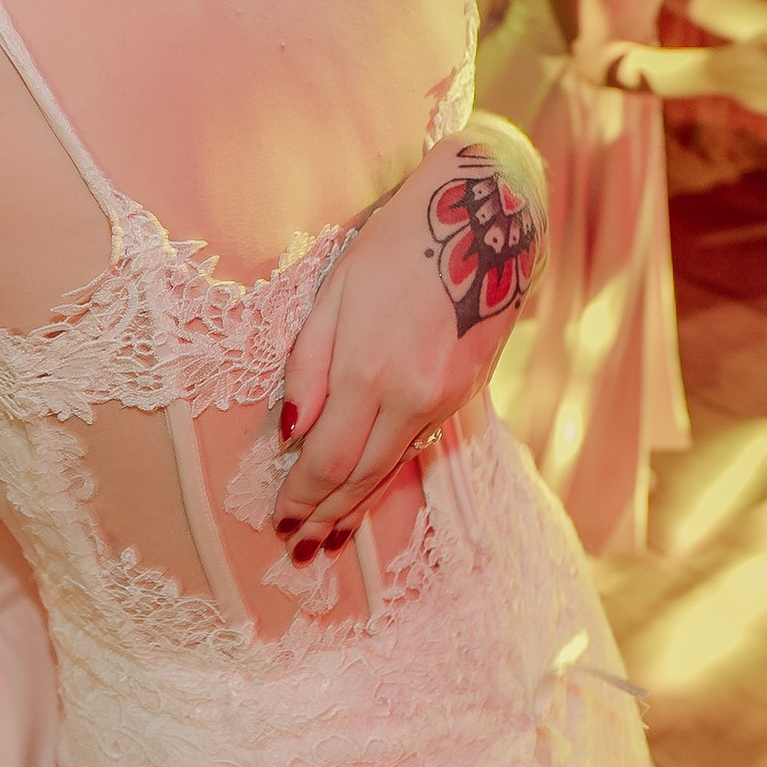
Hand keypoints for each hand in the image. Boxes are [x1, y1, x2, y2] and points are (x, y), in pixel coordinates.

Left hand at [274, 119, 546, 546]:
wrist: (486, 219)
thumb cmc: (396, 245)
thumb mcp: (334, 291)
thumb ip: (308, 365)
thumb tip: (290, 433)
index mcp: (369, 370)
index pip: (328, 459)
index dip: (302, 496)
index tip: (280, 518)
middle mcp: (411, 396)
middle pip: (362, 475)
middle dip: (326, 514)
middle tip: (298, 547)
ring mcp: (445, 398)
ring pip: (394, 467)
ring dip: (360, 505)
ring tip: (331, 536)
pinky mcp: (467, 392)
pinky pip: (419, 444)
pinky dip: (391, 473)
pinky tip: (374, 489)